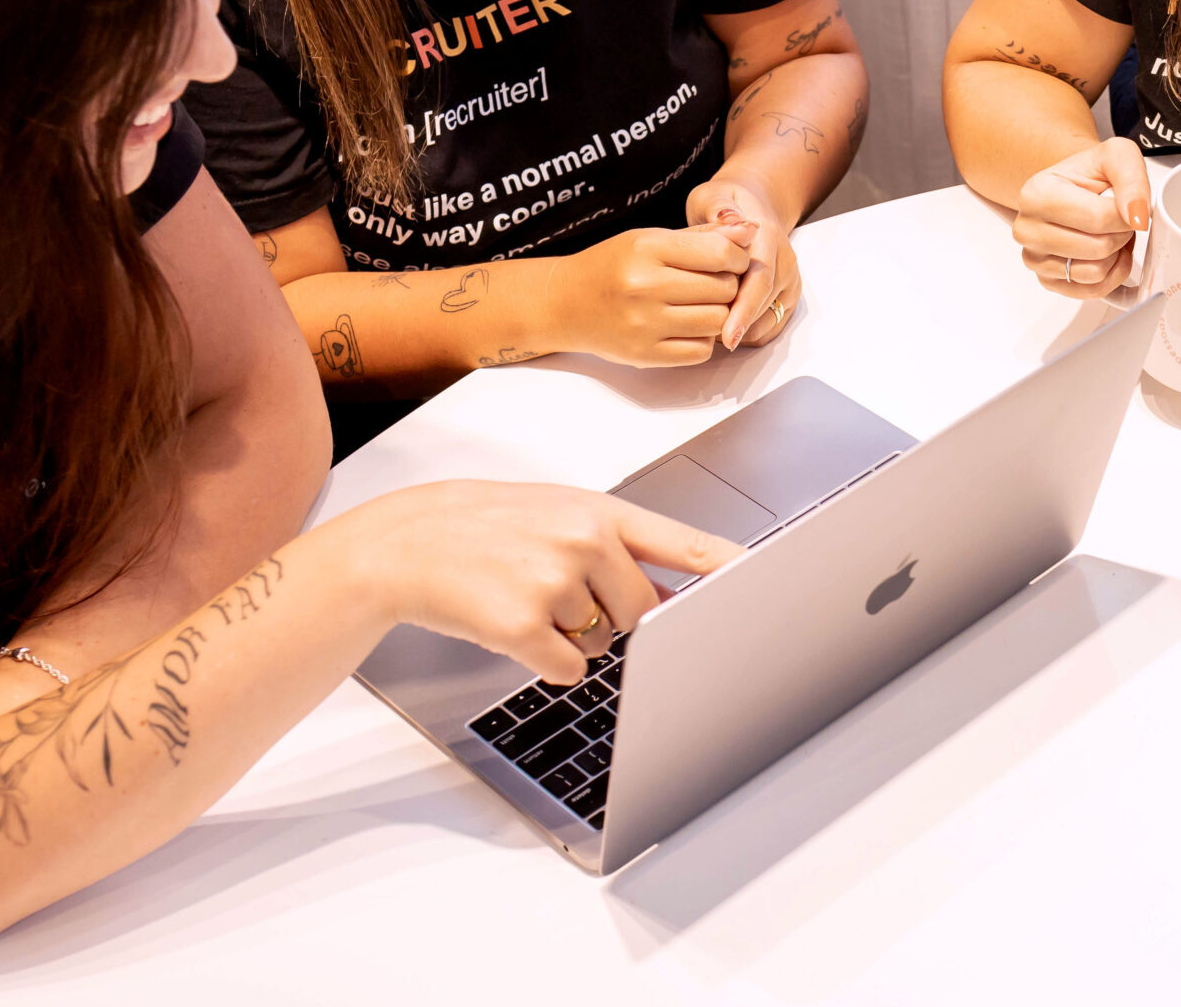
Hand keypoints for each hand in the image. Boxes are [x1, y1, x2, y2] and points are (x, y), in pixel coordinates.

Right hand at [330, 480, 740, 683]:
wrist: (406, 542)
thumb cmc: (488, 527)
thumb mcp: (559, 514)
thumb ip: (620, 548)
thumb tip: (672, 597)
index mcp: (602, 512)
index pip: (685, 544)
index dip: (732, 570)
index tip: (773, 583)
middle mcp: (584, 541)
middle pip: (647, 613)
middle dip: (615, 617)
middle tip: (561, 591)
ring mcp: (554, 582)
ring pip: (605, 643)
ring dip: (572, 635)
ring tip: (526, 596)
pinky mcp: (521, 625)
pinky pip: (568, 668)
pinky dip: (545, 660)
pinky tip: (510, 625)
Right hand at [544, 223, 753, 366]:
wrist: (565, 303)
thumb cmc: (613, 266)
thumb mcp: (651, 240)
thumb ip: (703, 236)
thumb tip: (752, 231)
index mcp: (646, 250)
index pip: (719, 253)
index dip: (736, 257)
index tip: (730, 260)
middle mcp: (644, 287)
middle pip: (723, 289)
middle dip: (728, 285)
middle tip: (714, 283)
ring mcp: (644, 324)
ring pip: (718, 321)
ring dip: (719, 313)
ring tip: (701, 304)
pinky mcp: (644, 355)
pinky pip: (701, 351)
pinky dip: (703, 339)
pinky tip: (687, 325)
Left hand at [687, 173, 801, 349]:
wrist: (753, 204)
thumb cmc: (725, 203)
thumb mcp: (713, 195)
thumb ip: (717, 208)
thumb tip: (728, 218)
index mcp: (768, 239)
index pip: (760, 281)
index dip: (743, 311)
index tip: (727, 335)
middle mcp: (785, 263)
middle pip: (764, 307)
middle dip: (735, 327)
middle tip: (700, 338)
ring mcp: (789, 282)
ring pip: (767, 322)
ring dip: (740, 332)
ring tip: (705, 328)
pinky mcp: (787, 297)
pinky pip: (769, 328)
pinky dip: (747, 333)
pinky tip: (722, 326)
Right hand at [1014, 137, 1150, 298]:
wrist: (1070, 188)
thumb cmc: (1088, 175)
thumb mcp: (1115, 156)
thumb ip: (1132, 178)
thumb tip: (1137, 217)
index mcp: (1037, 194)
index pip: (1100, 218)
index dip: (1127, 216)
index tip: (1125, 205)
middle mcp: (1027, 229)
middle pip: (1099, 248)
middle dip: (1121, 235)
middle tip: (1118, 220)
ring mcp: (1034, 259)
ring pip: (1096, 273)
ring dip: (1116, 256)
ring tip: (1110, 234)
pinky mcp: (1047, 281)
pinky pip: (1091, 291)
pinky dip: (1110, 276)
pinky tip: (1108, 255)